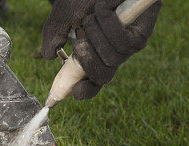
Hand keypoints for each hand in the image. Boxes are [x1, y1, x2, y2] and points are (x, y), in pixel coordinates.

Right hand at [42, 0, 160, 99]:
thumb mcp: (64, 15)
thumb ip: (53, 35)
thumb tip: (47, 55)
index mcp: (95, 54)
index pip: (92, 83)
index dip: (84, 91)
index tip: (73, 92)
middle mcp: (112, 53)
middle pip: (103, 77)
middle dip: (87, 61)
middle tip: (80, 41)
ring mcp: (128, 44)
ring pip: (112, 58)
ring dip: (97, 35)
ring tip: (94, 14)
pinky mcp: (142, 33)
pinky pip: (124, 42)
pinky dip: (109, 25)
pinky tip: (105, 9)